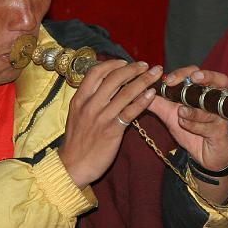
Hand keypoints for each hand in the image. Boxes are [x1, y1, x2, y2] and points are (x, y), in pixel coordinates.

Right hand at [59, 59, 162, 187]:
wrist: (72, 165)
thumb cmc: (77, 140)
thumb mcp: (77, 114)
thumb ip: (90, 99)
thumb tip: (106, 84)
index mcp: (79, 99)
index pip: (95, 72)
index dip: (113, 64)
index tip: (125, 62)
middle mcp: (90, 105)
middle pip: (114, 78)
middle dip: (133, 68)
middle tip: (146, 65)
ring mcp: (101, 117)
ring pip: (126, 92)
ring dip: (144, 80)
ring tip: (156, 74)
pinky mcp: (112, 130)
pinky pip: (130, 111)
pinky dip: (143, 101)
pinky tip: (152, 94)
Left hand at [148, 67, 227, 170]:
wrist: (202, 154)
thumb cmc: (190, 129)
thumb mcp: (169, 114)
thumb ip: (156, 101)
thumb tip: (140, 89)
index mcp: (201, 91)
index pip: (196, 73)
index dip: (183, 73)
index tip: (167, 80)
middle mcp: (215, 99)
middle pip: (219, 79)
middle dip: (205, 77)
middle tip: (192, 79)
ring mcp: (220, 114)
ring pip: (211, 104)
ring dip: (193, 109)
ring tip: (181, 114)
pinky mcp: (222, 129)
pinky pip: (210, 124)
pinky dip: (195, 125)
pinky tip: (187, 126)